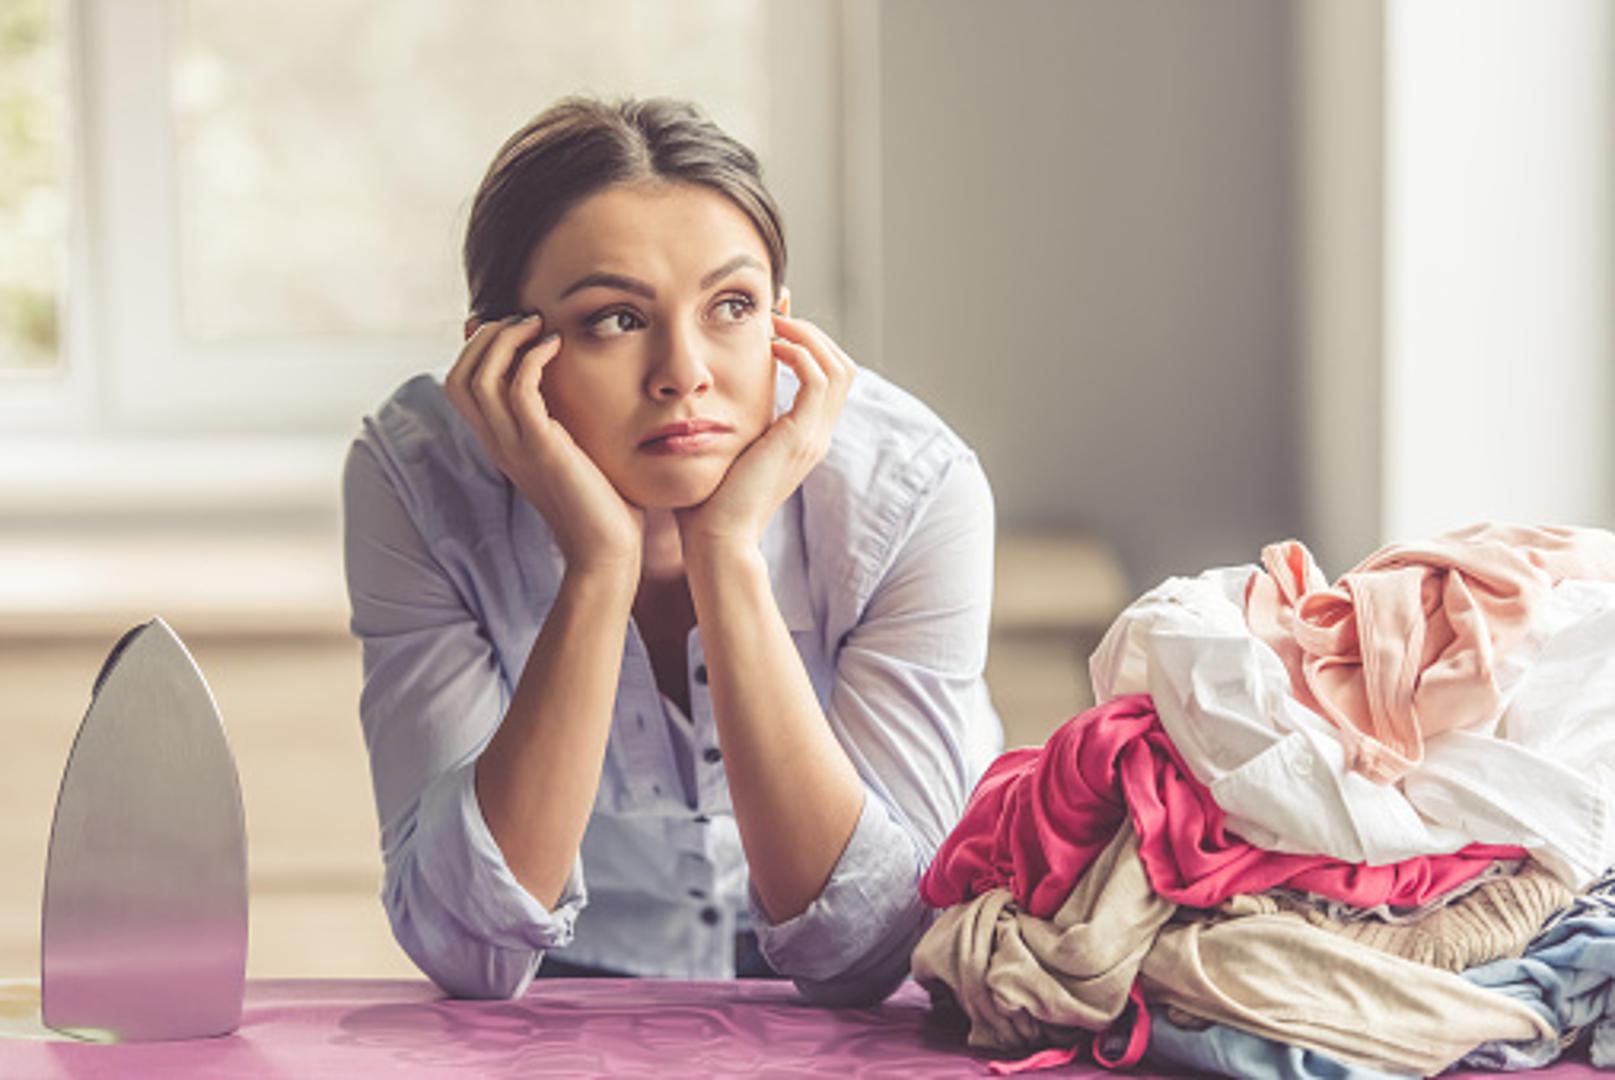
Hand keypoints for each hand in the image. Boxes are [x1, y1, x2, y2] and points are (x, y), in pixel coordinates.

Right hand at [444, 315, 643, 573]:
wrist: (607, 551)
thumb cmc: (602, 505)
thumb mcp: (572, 453)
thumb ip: (560, 423)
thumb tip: (567, 393)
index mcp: (501, 443)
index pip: (460, 385)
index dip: (477, 348)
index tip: (513, 326)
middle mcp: (499, 443)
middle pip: (460, 375)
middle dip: (487, 337)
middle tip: (525, 319)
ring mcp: (515, 446)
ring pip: (480, 377)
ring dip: (506, 339)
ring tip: (538, 324)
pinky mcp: (540, 447)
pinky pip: (518, 388)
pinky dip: (531, 356)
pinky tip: (557, 346)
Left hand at [676, 313, 854, 550]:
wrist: (717, 539)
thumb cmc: (708, 500)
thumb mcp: (724, 446)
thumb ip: (730, 417)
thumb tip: (708, 388)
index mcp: (804, 439)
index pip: (826, 378)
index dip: (807, 343)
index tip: (774, 319)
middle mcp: (817, 436)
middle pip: (843, 367)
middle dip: (813, 333)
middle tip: (776, 315)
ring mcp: (814, 438)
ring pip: (839, 367)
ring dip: (808, 337)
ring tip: (775, 324)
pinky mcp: (801, 437)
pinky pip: (818, 379)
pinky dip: (799, 353)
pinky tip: (769, 346)